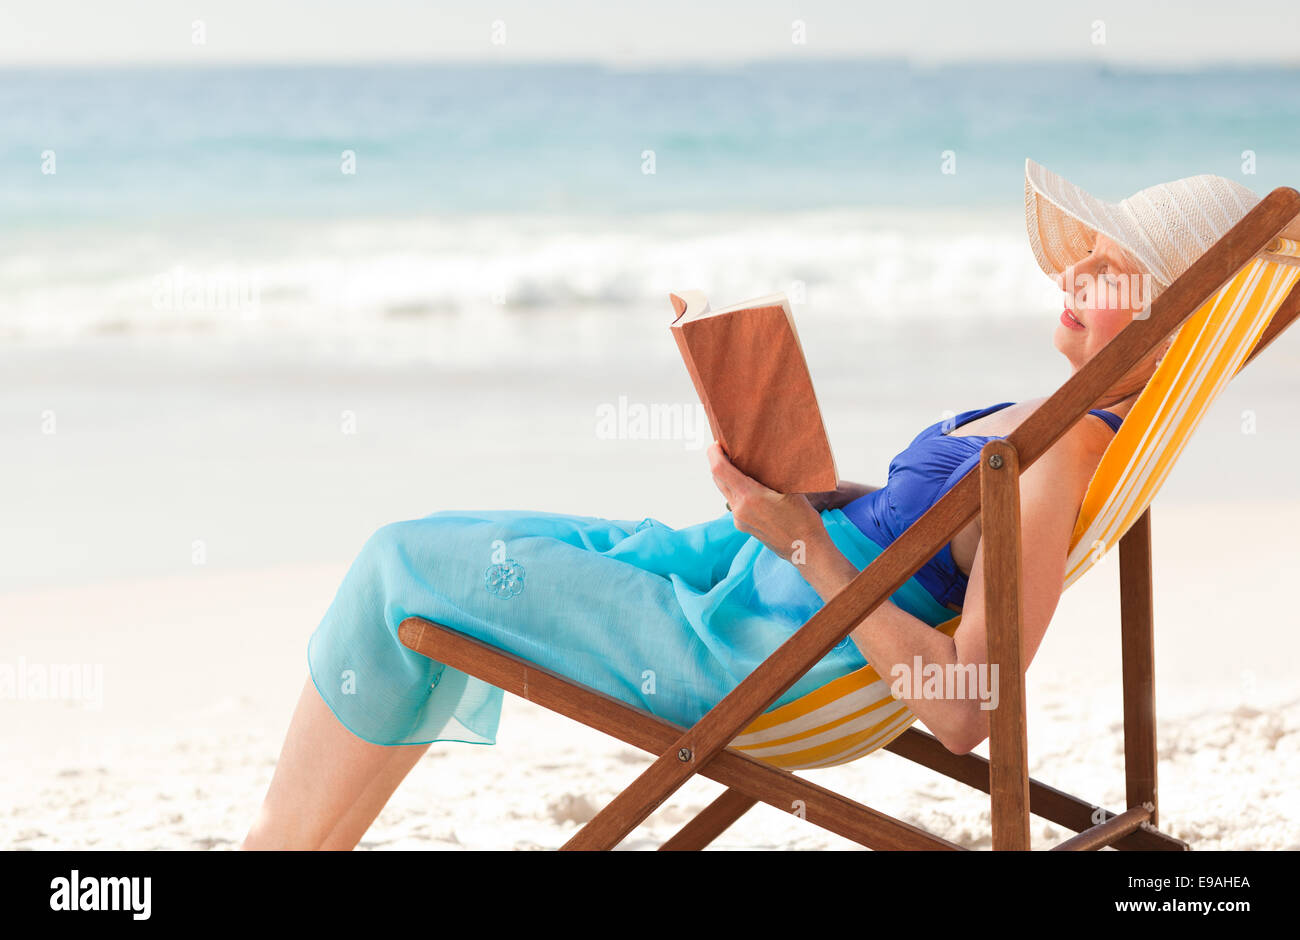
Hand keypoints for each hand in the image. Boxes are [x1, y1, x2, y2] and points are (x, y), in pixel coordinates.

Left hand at [707, 442, 827, 562]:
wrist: (806, 551)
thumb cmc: (804, 520)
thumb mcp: (791, 491)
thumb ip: (773, 475)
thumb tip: (765, 457)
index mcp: (749, 497)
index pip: (720, 469)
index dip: (714, 453)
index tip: (717, 443)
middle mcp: (739, 509)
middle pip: (718, 479)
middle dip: (718, 462)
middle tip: (728, 448)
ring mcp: (739, 520)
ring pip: (725, 491)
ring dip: (726, 476)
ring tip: (738, 463)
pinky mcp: (742, 526)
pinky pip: (733, 502)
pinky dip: (735, 489)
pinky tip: (748, 484)